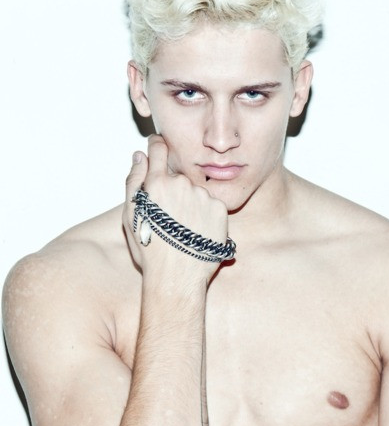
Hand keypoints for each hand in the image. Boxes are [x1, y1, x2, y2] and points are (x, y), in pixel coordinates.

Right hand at [123, 135, 228, 279]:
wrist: (177, 278)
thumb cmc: (150, 251)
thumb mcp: (130, 216)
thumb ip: (134, 181)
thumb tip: (139, 156)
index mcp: (157, 183)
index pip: (158, 149)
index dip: (157, 147)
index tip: (158, 149)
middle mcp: (182, 184)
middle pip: (178, 177)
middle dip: (173, 189)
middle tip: (169, 217)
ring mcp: (204, 196)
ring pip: (196, 192)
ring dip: (191, 204)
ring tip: (185, 230)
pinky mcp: (220, 209)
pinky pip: (211, 206)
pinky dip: (206, 215)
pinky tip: (198, 233)